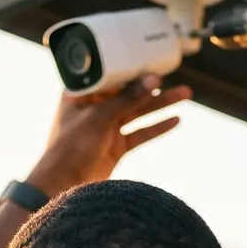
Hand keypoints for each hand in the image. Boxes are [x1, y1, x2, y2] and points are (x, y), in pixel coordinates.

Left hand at [26, 74, 192, 196]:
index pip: (112, 74)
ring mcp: (107, 127)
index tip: (155, 61)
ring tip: (185, 95)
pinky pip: (140, 133)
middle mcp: (95, 107)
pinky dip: (157, 127)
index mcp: (83, 93)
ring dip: (161, 105)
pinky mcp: (116, 145)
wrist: (61, 187)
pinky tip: (174, 120)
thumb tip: (153, 80)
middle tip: (177, 78)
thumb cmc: (69, 149)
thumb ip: (126, 100)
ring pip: (138, 111)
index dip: (134, 68)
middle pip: (130, 92)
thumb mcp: (98, 119)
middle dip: (153, 87)